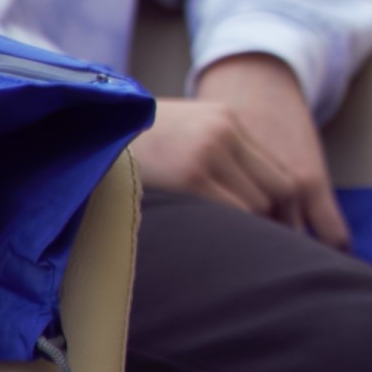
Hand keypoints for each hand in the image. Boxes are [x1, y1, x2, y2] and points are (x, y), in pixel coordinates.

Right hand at [136, 54, 347, 246]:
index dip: (284, 206)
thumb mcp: (182, 131)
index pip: (279, 171)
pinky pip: (230, 213)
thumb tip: (251, 205)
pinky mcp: (190, 176)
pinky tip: (216, 247)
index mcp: (227, 119)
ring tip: (236, 251)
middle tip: (267, 249)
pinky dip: (230, 233)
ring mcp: (209, 153)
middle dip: (275, 222)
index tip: (280, 230)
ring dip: (251, 231)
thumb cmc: (130, 141)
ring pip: (256, 205)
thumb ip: (218, 154)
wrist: (87, 127)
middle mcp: (224, 133)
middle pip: (277, 189)